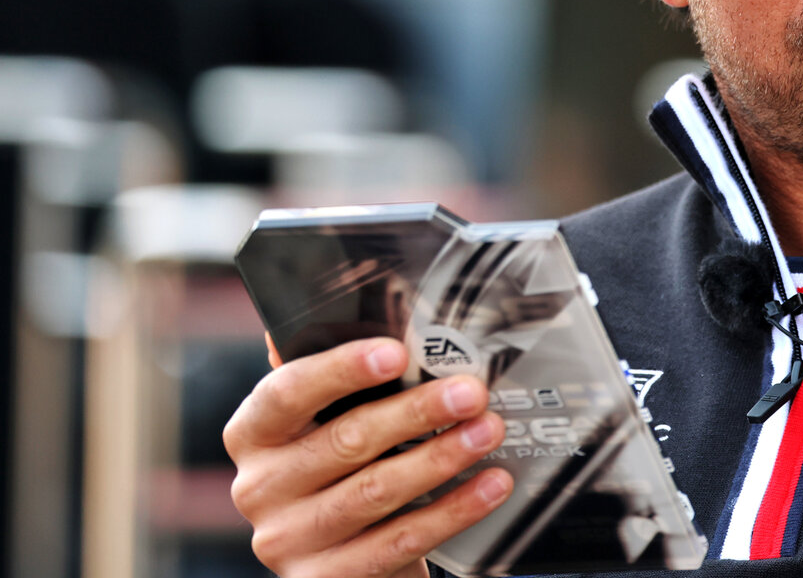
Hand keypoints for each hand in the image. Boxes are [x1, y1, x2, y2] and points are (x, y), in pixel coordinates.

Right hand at [224, 337, 513, 577]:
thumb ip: (343, 378)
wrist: (344, 555)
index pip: (286, 392)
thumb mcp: (330, 421)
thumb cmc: (343, 468)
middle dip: (417, 411)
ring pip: (376, 491)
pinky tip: (490, 485)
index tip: (396, 352)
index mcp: (255, 433)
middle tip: (471, 392)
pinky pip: (399, 541)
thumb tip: (383, 307)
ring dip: (442, 457)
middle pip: (345, 441)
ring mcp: (288, 539)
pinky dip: (453, 510)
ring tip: (488, 431)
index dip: (341, 369)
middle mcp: (259, 487)